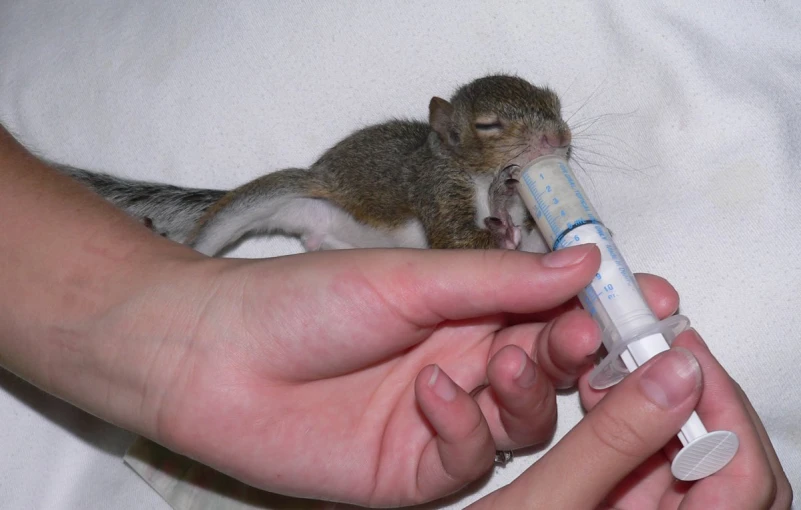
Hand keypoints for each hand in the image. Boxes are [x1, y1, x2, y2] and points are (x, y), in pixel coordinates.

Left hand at [72, 243, 680, 506]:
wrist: (214, 357)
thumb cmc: (303, 300)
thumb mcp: (409, 278)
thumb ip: (497, 278)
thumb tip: (587, 258)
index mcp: (466, 309)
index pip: (554, 310)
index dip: (600, 307)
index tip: (645, 298)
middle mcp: (464, 363)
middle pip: (552, 369)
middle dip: (579, 354)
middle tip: (593, 339)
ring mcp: (443, 420)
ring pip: (522, 421)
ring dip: (527, 391)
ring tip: (506, 361)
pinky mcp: (414, 468)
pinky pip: (467, 459)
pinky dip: (462, 428)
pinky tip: (431, 393)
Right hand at [475, 329, 792, 508]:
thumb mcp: (545, 502)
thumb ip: (611, 440)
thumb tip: (673, 374)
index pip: (744, 479)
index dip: (724, 407)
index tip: (683, 352)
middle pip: (729, 466)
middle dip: (695, 399)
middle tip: (660, 349)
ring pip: (689, 460)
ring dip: (660, 405)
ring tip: (623, 362)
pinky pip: (650, 464)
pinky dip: (631, 422)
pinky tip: (599, 392)